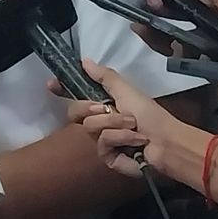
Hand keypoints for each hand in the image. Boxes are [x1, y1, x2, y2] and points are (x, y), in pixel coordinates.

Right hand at [55, 59, 183, 177]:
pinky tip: (135, 141)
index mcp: (103, 105)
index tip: (50, 84)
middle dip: (93, 108)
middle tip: (108, 108)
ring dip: (115, 123)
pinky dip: (120, 138)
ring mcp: (102, 141)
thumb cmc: (150, 115)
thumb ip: (105, 76)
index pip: (76, 97)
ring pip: (90, 126)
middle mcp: (100, 122)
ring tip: (133, 126)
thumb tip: (84, 60)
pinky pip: (103, 143)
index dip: (61, 90)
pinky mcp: (107, 158)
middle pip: (74, 112)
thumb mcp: (127, 91)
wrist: (166, 142)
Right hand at [137, 0, 217, 56]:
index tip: (146, 9)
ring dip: (165, 45)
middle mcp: (213, 36)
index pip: (180, 15)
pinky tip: (174, 54)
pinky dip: (187, 64)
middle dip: (156, 31)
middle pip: (176, 37)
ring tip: (157, 39)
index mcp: (215, 15)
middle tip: (142, 27)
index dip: (161, 12)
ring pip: (183, 55)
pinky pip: (202, 72)